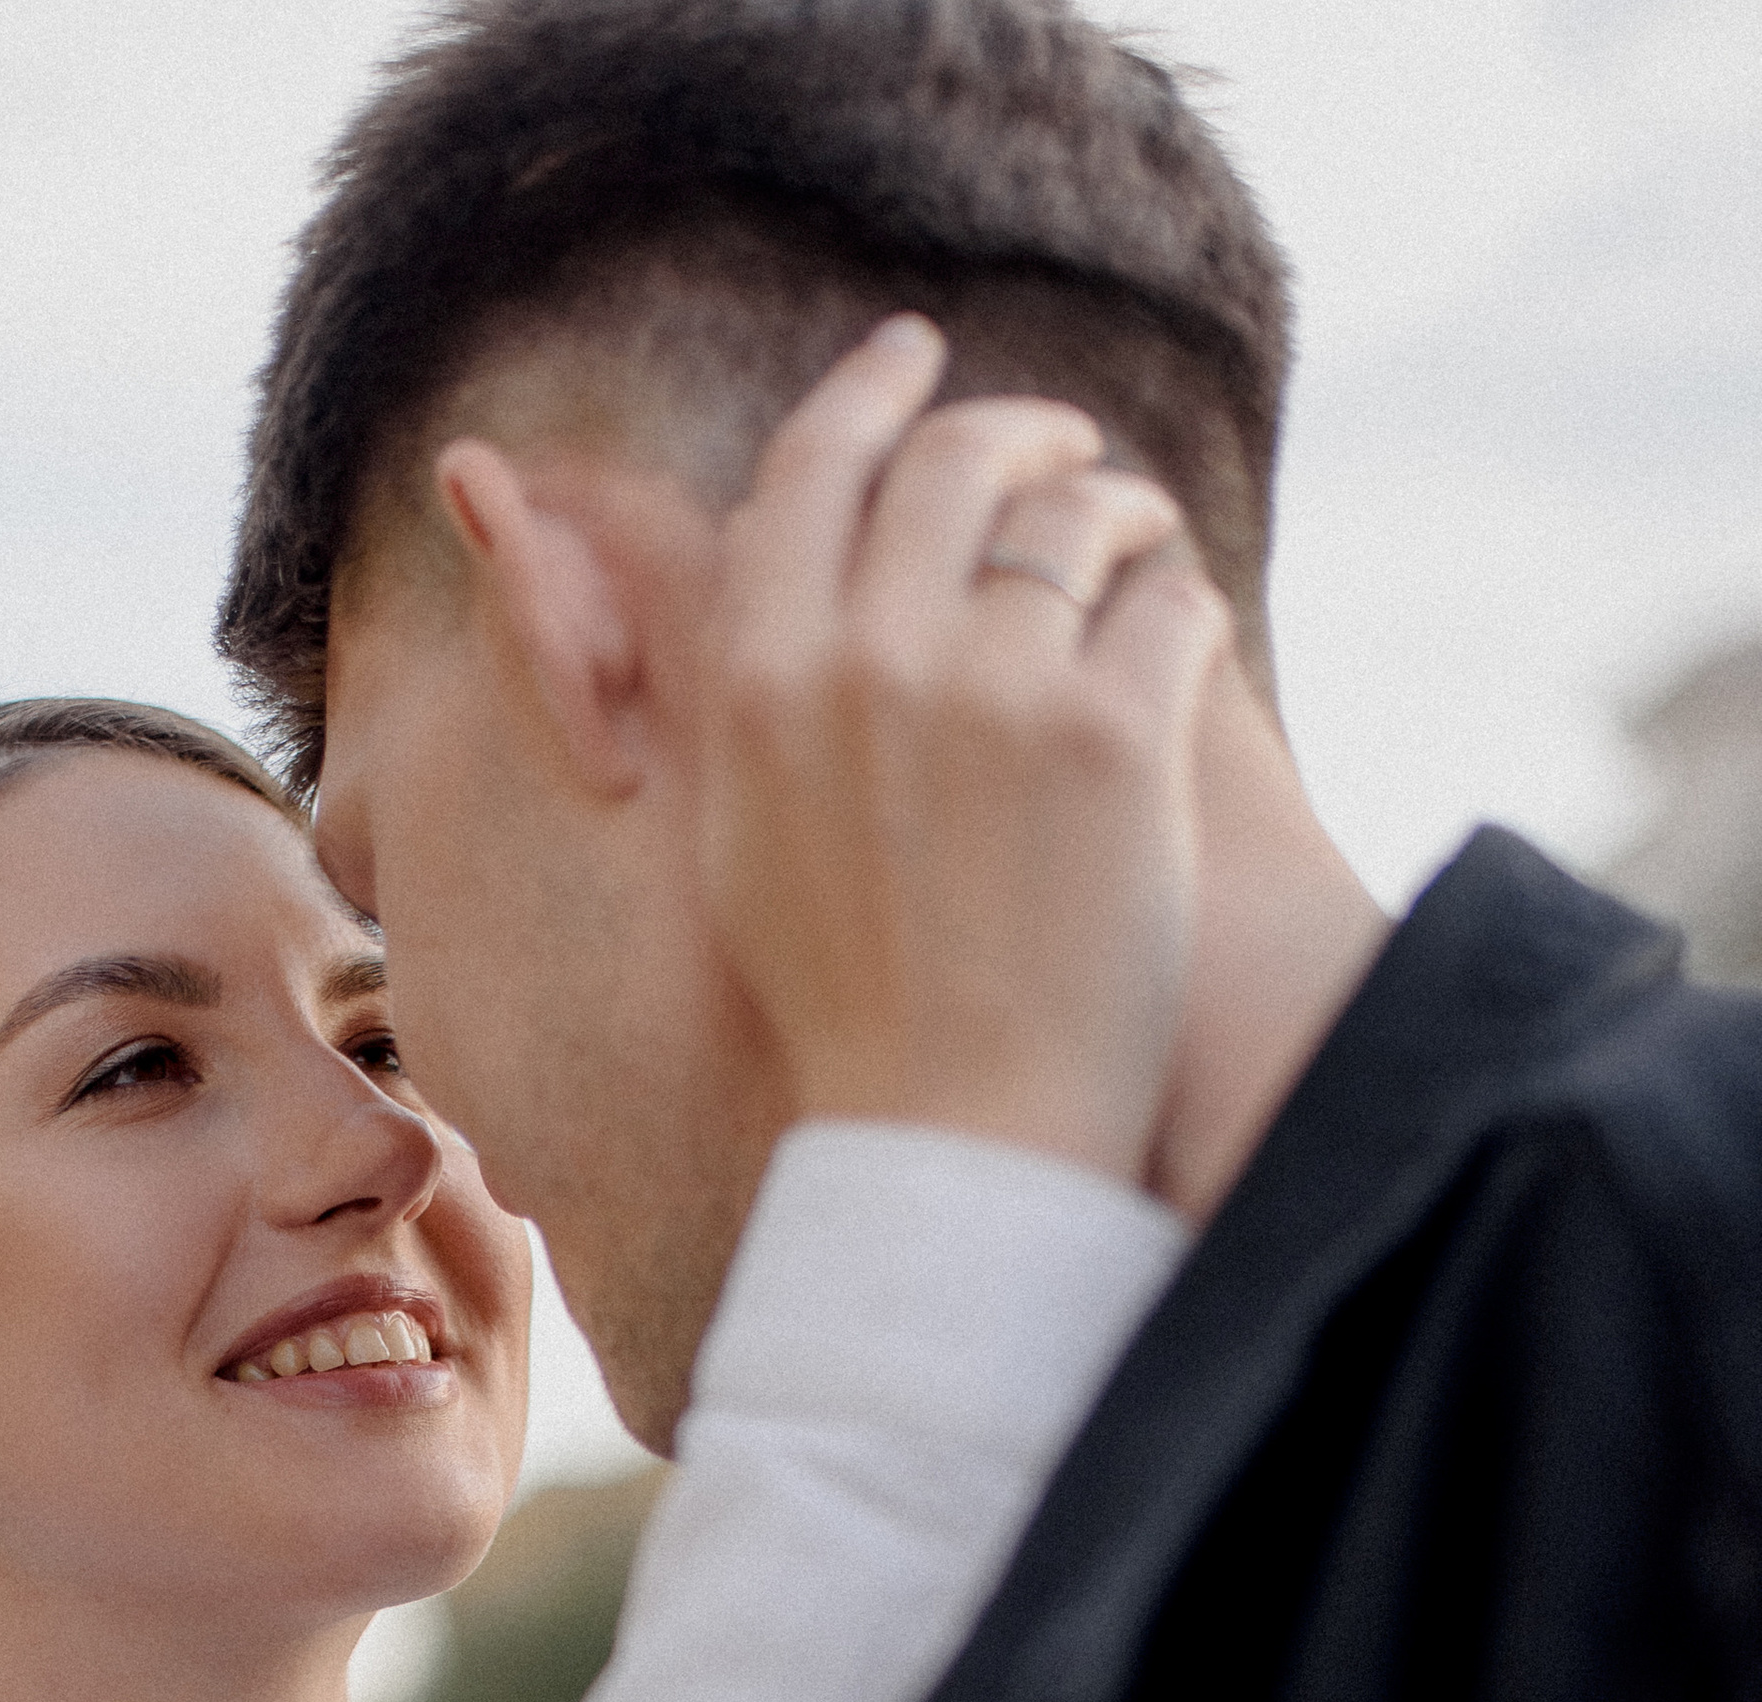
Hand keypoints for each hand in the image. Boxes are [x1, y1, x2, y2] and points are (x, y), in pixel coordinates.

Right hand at [697, 316, 1232, 1187]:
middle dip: (1018, 430)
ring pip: (1074, 518)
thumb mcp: (742, 836)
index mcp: (762, 674)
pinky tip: (1179, 642)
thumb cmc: (850, 1004)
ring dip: (1116, 513)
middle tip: (1061, 445)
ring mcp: (996, 686)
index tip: (916, 353)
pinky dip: (1180, 609)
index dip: (873, 391)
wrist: (956, 1126)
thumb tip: (768, 568)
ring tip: (1135, 542)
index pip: (816, 465)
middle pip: (954, 460)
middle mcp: (870, 655)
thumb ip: (748, 689)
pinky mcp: (1116, 730)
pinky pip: (1169, 601)